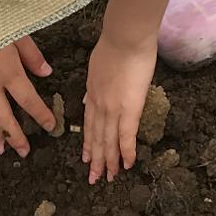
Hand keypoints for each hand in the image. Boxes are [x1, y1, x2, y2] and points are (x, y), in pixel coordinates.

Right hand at [0, 37, 54, 157]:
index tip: (51, 127)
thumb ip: (31, 54)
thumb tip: (47, 73)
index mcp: (8, 71)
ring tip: (3, 149)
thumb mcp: (14, 31)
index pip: (28, 100)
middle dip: (16, 136)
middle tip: (25, 152)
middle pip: (5, 118)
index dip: (41, 115)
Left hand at [83, 30, 158, 183]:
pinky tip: (128, 165)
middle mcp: (99, 105)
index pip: (89, 124)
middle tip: (94, 178)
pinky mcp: (129, 108)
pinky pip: (127, 135)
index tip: (87, 157)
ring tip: (108, 178)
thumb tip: (91, 96)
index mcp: (92, 94)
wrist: (125, 37)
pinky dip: (127, 152)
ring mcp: (113, 108)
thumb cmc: (116, 43)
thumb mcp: (97, 66)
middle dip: (96, 159)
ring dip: (108, 161)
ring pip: (108, 141)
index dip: (88, 143)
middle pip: (97, 137)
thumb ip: (95, 83)